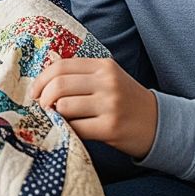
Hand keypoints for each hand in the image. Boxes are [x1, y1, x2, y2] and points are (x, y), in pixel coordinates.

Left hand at [31, 57, 157, 158]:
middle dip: (43, 98)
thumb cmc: (126, 101)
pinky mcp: (111, 127)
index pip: (61, 66)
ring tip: (58, 118)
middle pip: (59, 85)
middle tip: (42, 107)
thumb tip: (43, 82)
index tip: (35, 92)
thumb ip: (82, 75)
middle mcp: (107, 82)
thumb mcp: (108, 79)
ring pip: (64, 106)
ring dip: (55, 115)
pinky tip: (70, 130)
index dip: (41, 79)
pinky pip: (76, 127)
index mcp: (104, 66)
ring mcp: (110, 105)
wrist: (159, 124)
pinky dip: (67, 129)